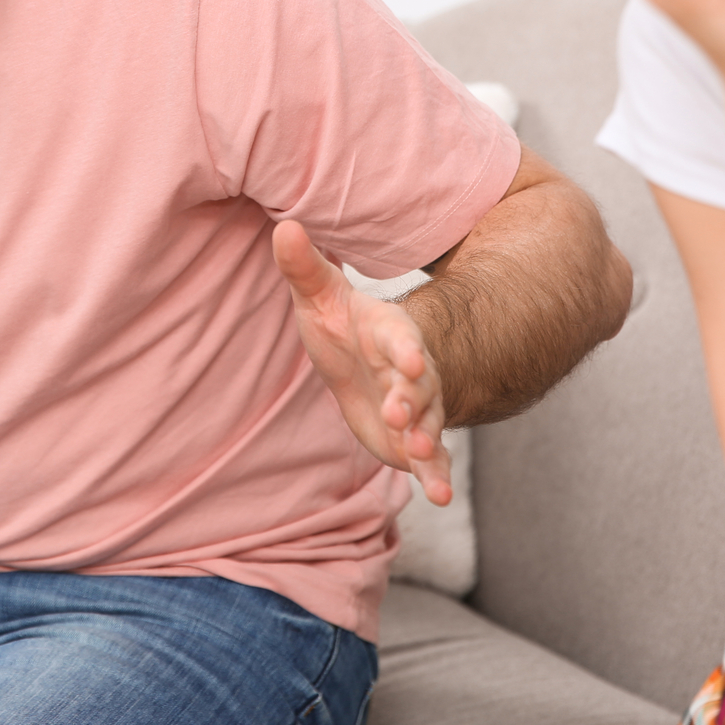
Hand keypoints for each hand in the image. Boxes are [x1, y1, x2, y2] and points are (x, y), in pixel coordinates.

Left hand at [273, 220, 452, 504]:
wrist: (361, 364)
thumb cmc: (339, 326)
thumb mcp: (317, 296)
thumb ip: (303, 266)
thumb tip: (283, 226)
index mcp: (389, 333)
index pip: (400, 338)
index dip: (405, 349)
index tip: (409, 361)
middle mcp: (411, 370)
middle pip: (418, 384)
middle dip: (413, 399)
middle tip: (400, 414)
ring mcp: (418, 406)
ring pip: (429, 422)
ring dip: (429, 440)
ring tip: (423, 457)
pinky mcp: (415, 439)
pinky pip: (432, 459)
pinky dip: (437, 477)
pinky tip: (441, 498)